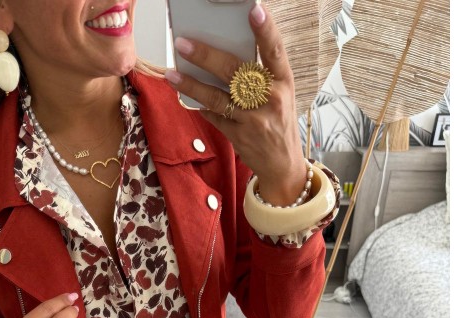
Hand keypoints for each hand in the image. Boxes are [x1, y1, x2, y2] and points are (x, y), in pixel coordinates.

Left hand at [165, 1, 305, 205]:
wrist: (283, 164)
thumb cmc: (278, 122)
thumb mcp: (280, 95)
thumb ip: (261, 75)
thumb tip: (225, 51)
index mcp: (283, 82)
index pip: (275, 51)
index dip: (265, 30)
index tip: (254, 9)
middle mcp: (270, 99)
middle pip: (235, 72)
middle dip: (207, 56)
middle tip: (184, 44)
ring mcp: (254, 120)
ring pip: (217, 97)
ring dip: (191, 85)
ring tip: (172, 74)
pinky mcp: (239, 136)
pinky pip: (214, 116)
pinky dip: (200, 106)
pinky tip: (185, 96)